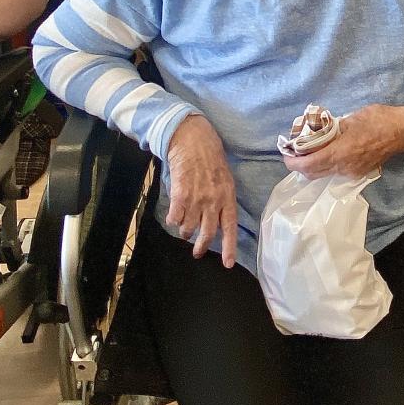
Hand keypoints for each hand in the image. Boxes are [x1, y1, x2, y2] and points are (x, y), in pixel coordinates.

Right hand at [165, 114, 237, 262]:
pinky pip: (175, 218)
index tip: (228, 264)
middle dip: (201, 247)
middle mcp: (213, 201)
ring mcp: (196, 199)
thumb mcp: (225, 178)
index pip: (230, 228)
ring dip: (185, 231)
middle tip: (197, 252)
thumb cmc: (210, 157)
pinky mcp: (179, 195)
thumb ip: (222, 199)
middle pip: (207, 233)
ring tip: (183, 227)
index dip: (229, 248)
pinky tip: (174, 215)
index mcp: (228, 197)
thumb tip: (217, 218)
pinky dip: (173, 220)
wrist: (192, 140)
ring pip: (188, 228)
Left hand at [282, 104, 403, 179]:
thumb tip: (316, 131)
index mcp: (341, 153)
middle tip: (294, 152)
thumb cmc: (378, 120)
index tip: (286, 153)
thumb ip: (331, 128)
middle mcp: (344, 167)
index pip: (309, 165)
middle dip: (300, 165)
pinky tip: (326, 152)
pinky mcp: (359, 172)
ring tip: (308, 151)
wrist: (403, 131)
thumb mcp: (351, 118)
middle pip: (313, 174)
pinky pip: (336, 172)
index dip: (293, 162)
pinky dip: (325, 165)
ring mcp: (352, 172)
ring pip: (324, 174)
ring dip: (313, 165)